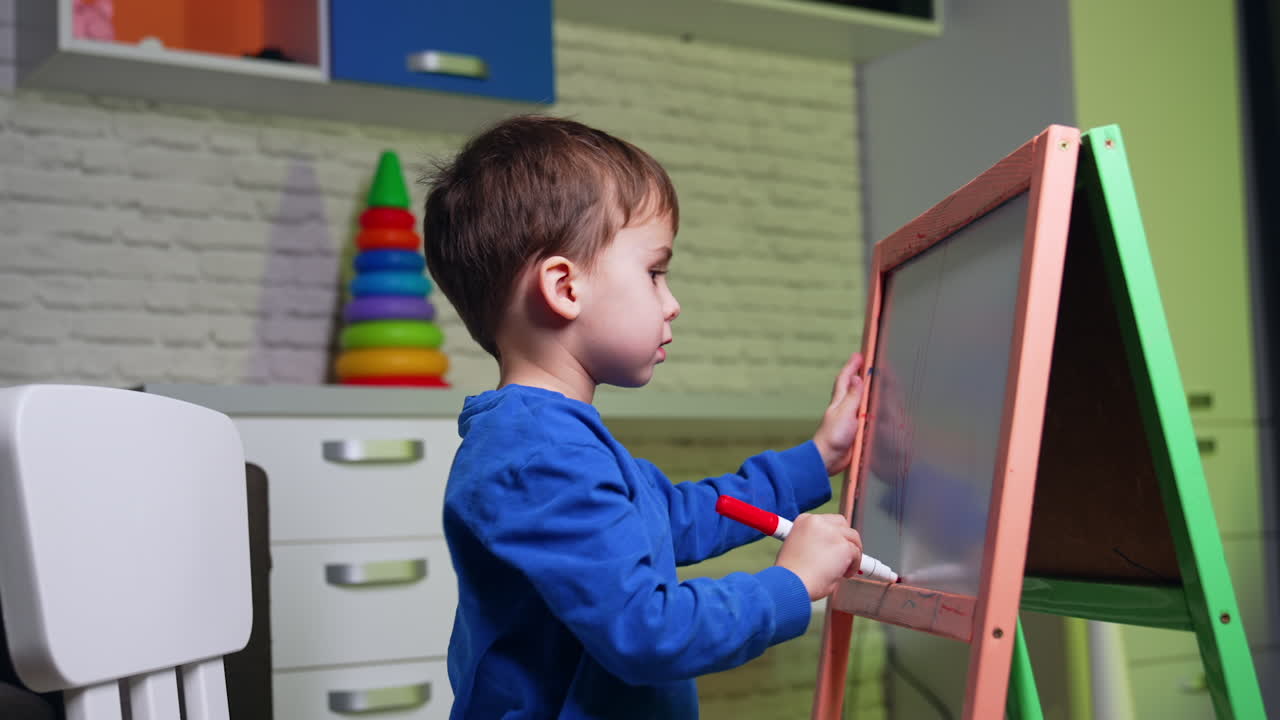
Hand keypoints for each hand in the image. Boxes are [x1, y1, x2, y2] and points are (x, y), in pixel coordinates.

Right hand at [774, 513, 863, 600]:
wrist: (790, 584)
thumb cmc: (791, 574)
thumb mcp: (796, 549)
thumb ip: (813, 544)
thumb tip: (828, 551)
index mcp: (804, 521)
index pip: (827, 521)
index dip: (833, 535)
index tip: (834, 546)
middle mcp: (817, 521)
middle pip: (843, 524)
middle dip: (846, 539)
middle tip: (844, 556)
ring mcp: (831, 532)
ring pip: (853, 538)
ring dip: (852, 553)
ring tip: (844, 569)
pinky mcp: (843, 545)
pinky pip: (857, 553)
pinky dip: (854, 565)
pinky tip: (844, 574)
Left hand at [813, 352, 865, 475]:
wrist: (828, 459)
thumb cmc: (833, 437)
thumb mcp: (845, 413)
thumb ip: (853, 396)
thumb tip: (856, 377)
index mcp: (840, 401)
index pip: (845, 379)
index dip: (851, 366)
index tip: (858, 355)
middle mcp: (844, 408)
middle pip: (852, 387)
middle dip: (859, 375)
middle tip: (868, 366)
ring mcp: (849, 419)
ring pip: (858, 400)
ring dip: (865, 390)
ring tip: (873, 383)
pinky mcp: (854, 431)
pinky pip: (863, 415)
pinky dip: (869, 409)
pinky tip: (874, 410)